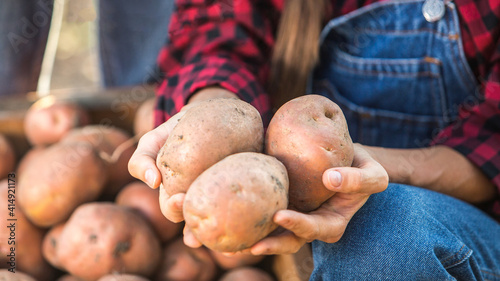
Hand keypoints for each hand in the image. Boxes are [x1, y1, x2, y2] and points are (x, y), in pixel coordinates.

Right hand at [128, 87, 237, 237]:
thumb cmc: (178, 130)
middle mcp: (201, 200)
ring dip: (226, 241)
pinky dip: (251, 226)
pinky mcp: (246, 189)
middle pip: (199, 223)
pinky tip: (257, 233)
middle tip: (202, 230)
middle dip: (198, 233)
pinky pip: (249, 211)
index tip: (179, 198)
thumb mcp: (153, 140)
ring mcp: (224, 197)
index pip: (174, 210)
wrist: (214, 112)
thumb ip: (142, 160)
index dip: (175, 209)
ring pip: (225, 225)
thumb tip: (153, 183)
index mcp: (177, 195)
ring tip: (232, 250)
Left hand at [242, 143, 388, 255]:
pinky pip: (262, 207)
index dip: (298, 226)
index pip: (313, 229)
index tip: (281, 217)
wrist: (345, 158)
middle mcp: (308, 224)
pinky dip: (244, 212)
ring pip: (270, 230)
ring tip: (228, 242)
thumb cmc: (362, 167)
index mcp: (330, 224)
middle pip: (287, 240)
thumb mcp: (373, 174)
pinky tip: (221, 208)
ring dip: (250, 235)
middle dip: (269, 244)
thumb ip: (358, 180)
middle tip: (249, 245)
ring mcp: (292, 214)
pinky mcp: (279, 199)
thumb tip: (329, 179)